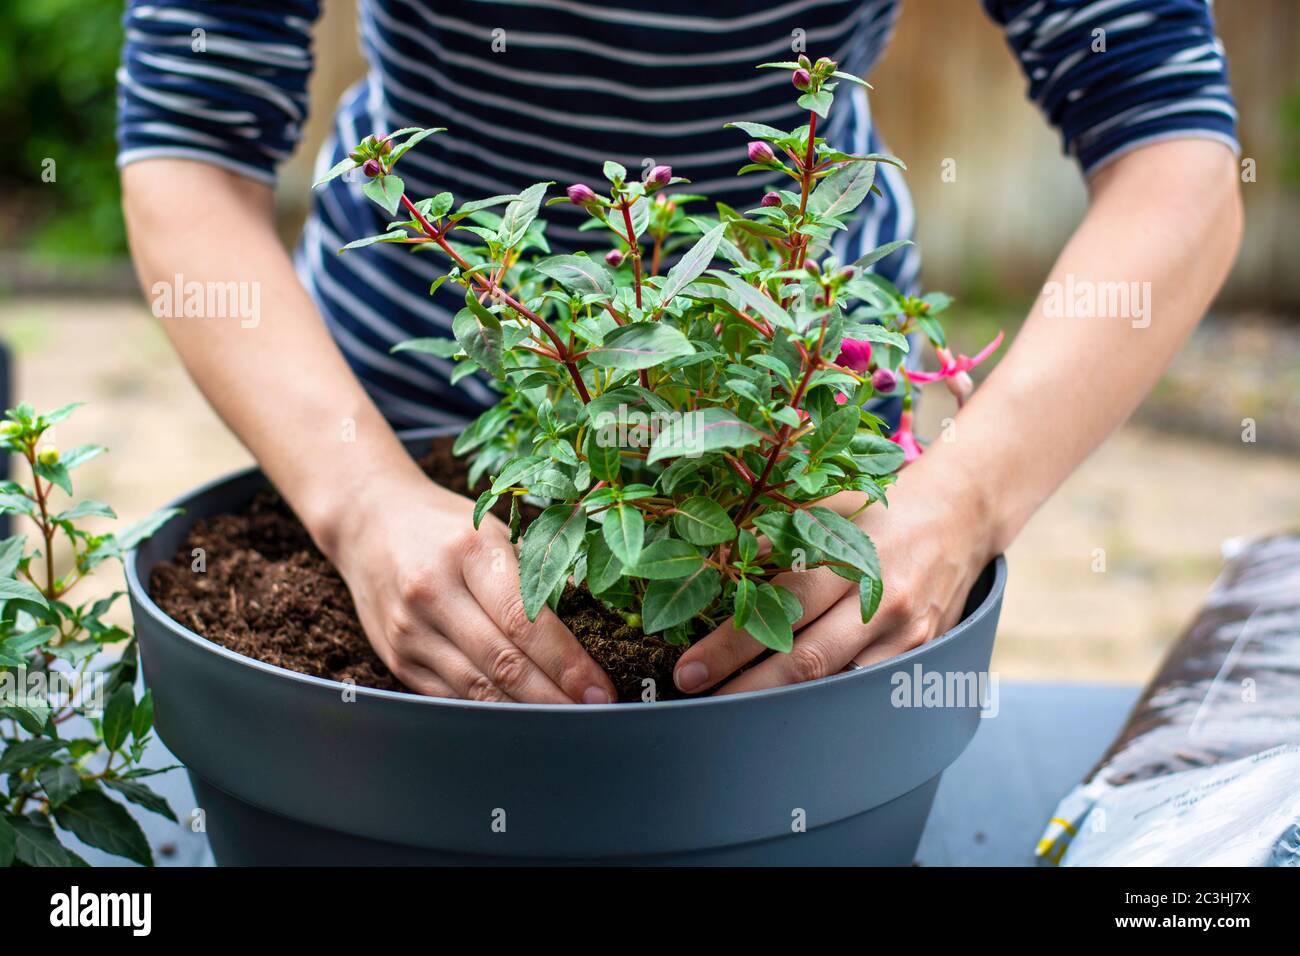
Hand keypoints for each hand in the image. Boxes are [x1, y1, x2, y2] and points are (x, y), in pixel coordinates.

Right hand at [324, 470, 616, 703]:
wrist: (369, 522)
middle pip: (503, 662)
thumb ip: (536, 575)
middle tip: (593, 714)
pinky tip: (519, 720)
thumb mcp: (494, 532)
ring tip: (564, 723)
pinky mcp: (396, 656)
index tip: (599, 689)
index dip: (566, 663)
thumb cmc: (447, 528)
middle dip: (554, 697)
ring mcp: (409, 629)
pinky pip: (450, 697)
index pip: (525, 621)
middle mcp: (433, 592)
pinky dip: (488, 713)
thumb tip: (594, 629)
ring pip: (476, 689)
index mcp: (470, 552)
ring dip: (525, 713)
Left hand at [672, 458, 994, 694]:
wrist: (961, 514)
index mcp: (853, 556)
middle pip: (807, 659)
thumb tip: (715, 567)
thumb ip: (776, 538)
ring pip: (837, 684)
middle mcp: (883, 599)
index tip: (690, 668)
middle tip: (700, 700)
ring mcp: (907, 633)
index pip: (782, 607)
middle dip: (746, 686)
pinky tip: (788, 709)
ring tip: (734, 711)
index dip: (732, 643)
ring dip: (783, 702)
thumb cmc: (880, 511)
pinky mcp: (922, 654)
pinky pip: (865, 688)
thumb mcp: (829, 507)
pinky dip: (825, 701)